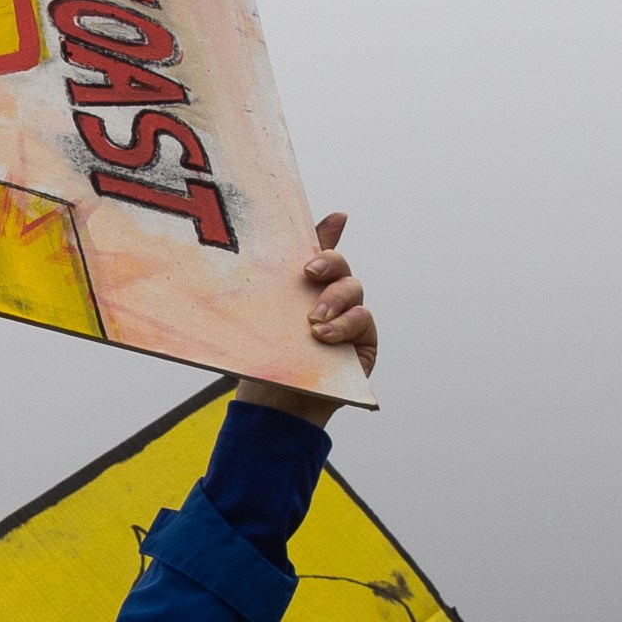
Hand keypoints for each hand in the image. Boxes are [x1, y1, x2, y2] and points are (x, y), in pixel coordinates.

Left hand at [237, 210, 373, 422]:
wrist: (275, 404)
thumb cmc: (265, 356)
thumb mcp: (258, 313)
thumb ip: (265, 281)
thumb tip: (260, 245)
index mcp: (304, 286)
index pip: (319, 250)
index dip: (329, 231)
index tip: (337, 217)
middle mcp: (329, 296)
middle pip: (339, 265)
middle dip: (329, 263)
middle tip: (309, 272)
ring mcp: (349, 316)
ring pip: (353, 289)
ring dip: (334, 299)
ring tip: (313, 320)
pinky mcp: (363, 340)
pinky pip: (362, 319)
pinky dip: (345, 324)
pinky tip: (325, 337)